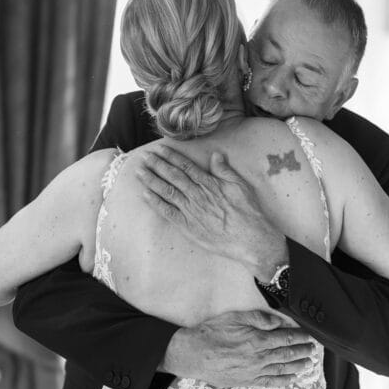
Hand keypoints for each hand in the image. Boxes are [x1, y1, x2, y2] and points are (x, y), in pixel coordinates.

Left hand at [136, 148, 287, 279]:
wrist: (249, 238)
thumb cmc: (247, 212)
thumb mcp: (240, 185)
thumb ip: (225, 170)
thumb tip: (216, 155)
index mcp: (209, 183)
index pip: (186, 167)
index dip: (171, 157)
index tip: (160, 150)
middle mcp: (197, 194)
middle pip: (173, 176)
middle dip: (157, 165)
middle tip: (144, 157)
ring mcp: (191, 210)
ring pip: (167, 191)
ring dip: (152, 181)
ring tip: (140, 172)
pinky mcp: (188, 226)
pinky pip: (168, 212)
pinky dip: (156, 203)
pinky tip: (146, 195)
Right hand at [163, 310, 316, 387]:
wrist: (192, 355)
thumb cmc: (210, 334)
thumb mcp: (233, 318)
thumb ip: (258, 319)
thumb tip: (277, 322)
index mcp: (257, 340)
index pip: (285, 339)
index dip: (300, 337)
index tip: (309, 336)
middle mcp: (258, 358)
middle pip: (287, 355)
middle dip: (302, 352)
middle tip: (312, 350)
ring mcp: (253, 372)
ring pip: (281, 370)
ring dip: (297, 367)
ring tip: (308, 364)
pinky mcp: (246, 381)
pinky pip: (269, 382)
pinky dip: (282, 381)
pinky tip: (290, 379)